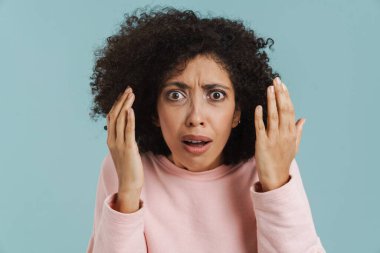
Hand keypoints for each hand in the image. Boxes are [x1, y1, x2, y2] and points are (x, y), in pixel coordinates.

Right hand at [106, 86, 143, 194]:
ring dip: (125, 105)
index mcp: (110, 140)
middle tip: (128, 89)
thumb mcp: (123, 150)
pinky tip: (130, 109)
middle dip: (121, 101)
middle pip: (115, 116)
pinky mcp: (128, 148)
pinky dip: (129, 119)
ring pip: (120, 120)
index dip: (117, 104)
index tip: (124, 94)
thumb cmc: (128, 167)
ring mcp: (119, 144)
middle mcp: (112, 140)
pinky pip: (128, 131)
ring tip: (131, 94)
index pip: (111, 117)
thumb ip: (122, 139)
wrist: (129, 183)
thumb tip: (125, 128)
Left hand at [253, 77, 305, 191]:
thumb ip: (298, 131)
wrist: (276, 177)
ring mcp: (274, 138)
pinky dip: (260, 117)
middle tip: (276, 80)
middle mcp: (284, 134)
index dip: (286, 97)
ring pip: (273, 116)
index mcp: (291, 132)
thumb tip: (303, 119)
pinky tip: (259, 107)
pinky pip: (261, 128)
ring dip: (271, 101)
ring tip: (269, 88)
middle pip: (283, 110)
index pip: (290, 110)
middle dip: (280, 94)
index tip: (283, 85)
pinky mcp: (262, 143)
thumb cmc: (283, 160)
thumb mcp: (294, 145)